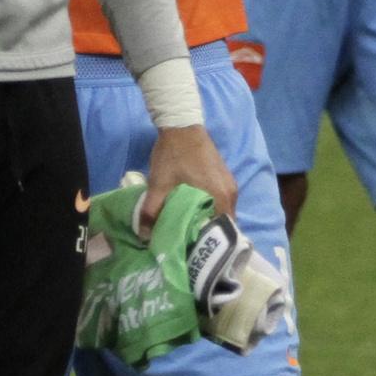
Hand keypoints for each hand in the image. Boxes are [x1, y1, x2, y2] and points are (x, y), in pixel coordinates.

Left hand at [142, 124, 238, 238]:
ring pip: (221, 212)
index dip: (208, 245)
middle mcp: (231, 193)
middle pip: (223, 223)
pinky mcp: (224, 177)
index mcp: (221, 197)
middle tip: (187, 244)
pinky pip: (220, 201)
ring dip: (207, 221)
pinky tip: (191, 212)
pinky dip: (209, 209)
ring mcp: (229, 184)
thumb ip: (151, 212)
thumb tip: (144, 236)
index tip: (192, 252)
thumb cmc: (174, 155)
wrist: (181, 124)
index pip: (222, 232)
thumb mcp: (158, 184)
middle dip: (207, 235)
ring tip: (188, 231)